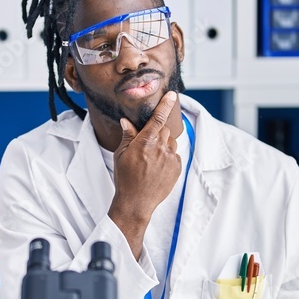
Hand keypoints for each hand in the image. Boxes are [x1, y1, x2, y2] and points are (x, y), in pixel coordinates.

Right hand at [107, 92, 181, 256]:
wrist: (136, 202)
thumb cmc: (125, 178)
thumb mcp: (121, 155)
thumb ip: (128, 136)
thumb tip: (127, 121)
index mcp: (146, 141)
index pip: (159, 117)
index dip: (166, 104)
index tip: (173, 95)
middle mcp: (161, 147)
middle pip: (165, 129)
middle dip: (158, 131)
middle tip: (147, 144)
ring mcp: (171, 158)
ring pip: (171, 142)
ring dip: (163, 145)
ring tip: (150, 160)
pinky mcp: (177, 168)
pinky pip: (174, 155)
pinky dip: (167, 157)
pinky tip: (156, 168)